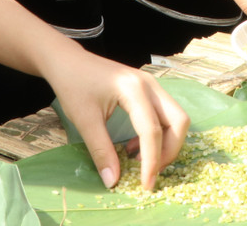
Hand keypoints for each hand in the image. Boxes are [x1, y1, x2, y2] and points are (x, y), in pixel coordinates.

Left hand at [45, 46, 188, 191]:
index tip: (145, 185)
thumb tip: (113, 182)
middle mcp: (150, 84)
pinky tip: (134, 146)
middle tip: (150, 172)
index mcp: (133, 89)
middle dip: (170, 151)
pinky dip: (158, 134)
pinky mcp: (148, 89)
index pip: (152, 130)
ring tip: (138, 160)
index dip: (152, 161)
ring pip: (176, 118)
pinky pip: (165, 114)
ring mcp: (152, 84)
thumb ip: (101, 151)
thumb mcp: (84, 120)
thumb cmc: (73, 85)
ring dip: (166, 143)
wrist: (68, 61)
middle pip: (178, 121)